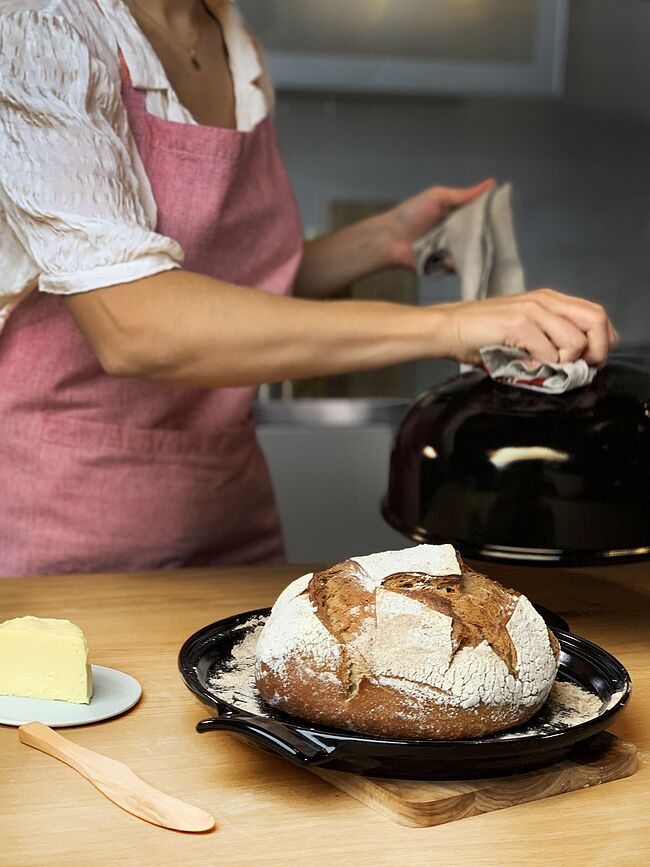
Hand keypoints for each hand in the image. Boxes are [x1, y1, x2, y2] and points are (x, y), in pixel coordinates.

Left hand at [385, 179, 494, 268]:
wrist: (391, 239)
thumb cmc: (412, 214)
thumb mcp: (439, 197)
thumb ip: (464, 194)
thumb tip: (491, 183)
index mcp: (456, 214)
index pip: (480, 215)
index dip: (492, 216)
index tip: (505, 217)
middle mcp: (455, 232)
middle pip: (478, 235)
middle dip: (487, 236)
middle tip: (499, 237)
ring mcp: (450, 249)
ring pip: (470, 251)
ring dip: (475, 251)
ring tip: (485, 251)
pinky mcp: (443, 265)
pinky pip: (458, 266)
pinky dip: (461, 264)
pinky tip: (465, 261)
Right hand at [438, 288, 616, 365]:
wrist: (450, 328)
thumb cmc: (484, 333)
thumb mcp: (526, 327)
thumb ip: (551, 335)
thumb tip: (578, 359)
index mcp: (550, 300)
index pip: (597, 314)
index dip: (602, 340)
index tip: (589, 360)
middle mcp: (545, 301)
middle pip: (596, 322)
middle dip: (594, 352)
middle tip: (577, 368)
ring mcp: (532, 311)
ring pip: (574, 341)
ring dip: (564, 362)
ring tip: (544, 366)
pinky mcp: (518, 325)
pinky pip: (548, 353)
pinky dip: (541, 366)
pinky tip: (525, 365)